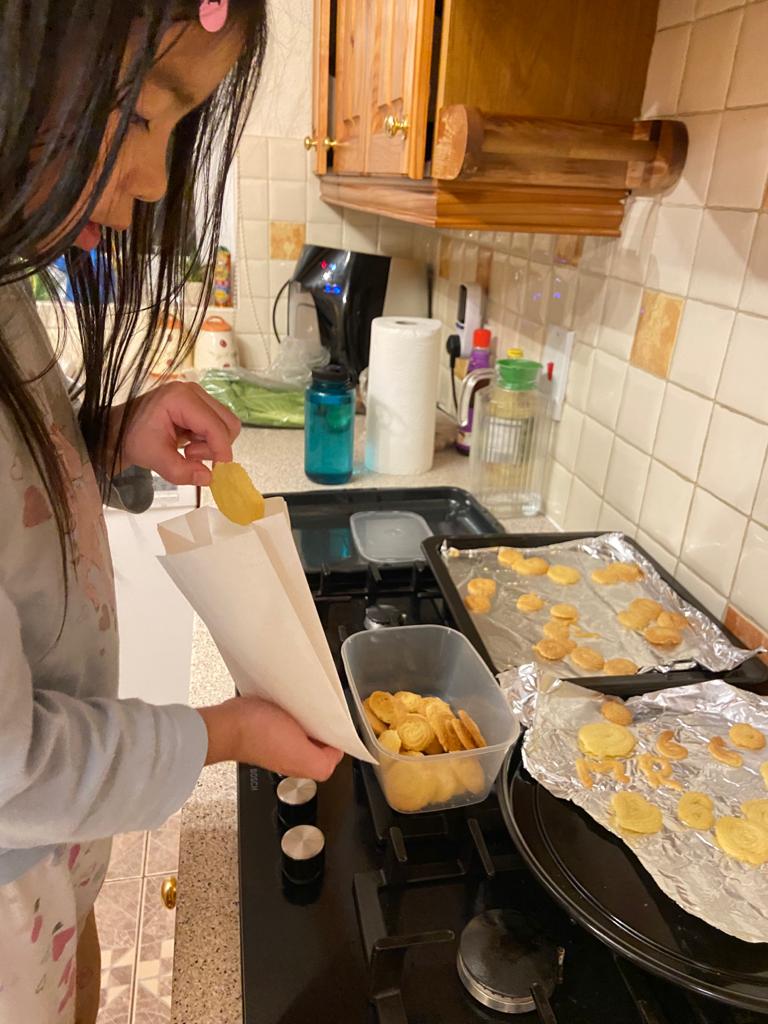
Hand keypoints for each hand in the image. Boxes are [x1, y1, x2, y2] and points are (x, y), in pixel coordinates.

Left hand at [111, 381, 240, 484]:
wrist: (121, 429)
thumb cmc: (132, 438)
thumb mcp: (153, 458)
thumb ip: (180, 471)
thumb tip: (208, 478)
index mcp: (180, 398)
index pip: (215, 426)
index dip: (220, 451)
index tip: (217, 472)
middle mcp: (194, 392)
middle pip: (228, 422)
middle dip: (216, 447)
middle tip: (191, 456)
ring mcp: (198, 396)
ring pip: (226, 425)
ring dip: (213, 444)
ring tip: (188, 451)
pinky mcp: (200, 404)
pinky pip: (218, 425)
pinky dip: (209, 441)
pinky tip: (189, 444)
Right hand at [197, 697, 343, 780]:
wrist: (227, 724)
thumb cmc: (257, 734)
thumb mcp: (300, 750)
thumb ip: (323, 761)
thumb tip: (336, 753)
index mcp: (302, 764)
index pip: (332, 755)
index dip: (338, 739)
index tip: (339, 724)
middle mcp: (290, 758)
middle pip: (318, 744)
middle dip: (323, 728)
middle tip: (324, 713)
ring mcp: (277, 744)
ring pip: (303, 733)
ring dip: (307, 720)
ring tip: (309, 708)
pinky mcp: (265, 731)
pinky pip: (287, 723)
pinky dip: (291, 714)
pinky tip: (291, 707)